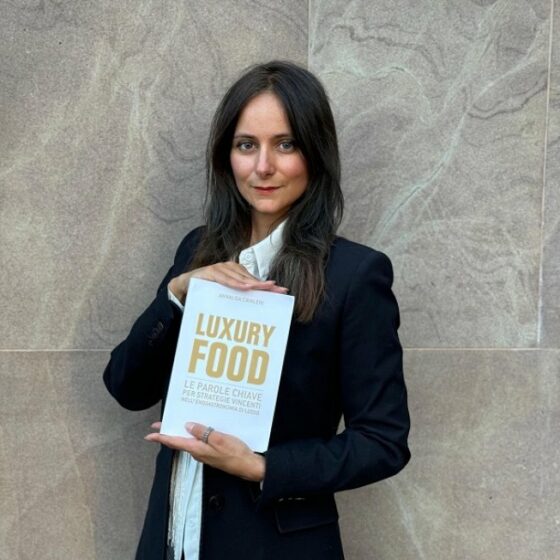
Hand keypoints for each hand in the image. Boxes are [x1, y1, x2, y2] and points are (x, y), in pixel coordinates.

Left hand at [145, 422, 265, 481]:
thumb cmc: (235, 454)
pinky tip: (199, 428)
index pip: (174, 442)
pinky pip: (199, 442)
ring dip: (182, 432)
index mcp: (197, 449)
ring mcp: (205, 453)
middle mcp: (198, 452)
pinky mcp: (212, 452)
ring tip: (177, 423)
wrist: (249, 466)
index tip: (150, 434)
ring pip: (189, 441)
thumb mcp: (219, 439)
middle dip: (169, 433)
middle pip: (179, 441)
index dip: (161, 437)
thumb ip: (202, 432)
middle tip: (160, 425)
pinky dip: (195, 434)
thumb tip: (188, 426)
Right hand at [168, 262, 287, 303]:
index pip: (255, 280)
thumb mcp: (225, 294)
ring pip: (239, 278)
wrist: (184, 286)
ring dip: (251, 283)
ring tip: (263, 288)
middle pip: (250, 278)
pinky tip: (245, 287)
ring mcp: (220, 268)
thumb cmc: (207, 291)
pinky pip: (224, 279)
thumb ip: (239, 296)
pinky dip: (235, 283)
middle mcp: (230, 268)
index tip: (283, 291)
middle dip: (264, 285)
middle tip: (277, 290)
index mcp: (236, 273)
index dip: (268, 286)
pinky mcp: (210, 272)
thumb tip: (258, 304)